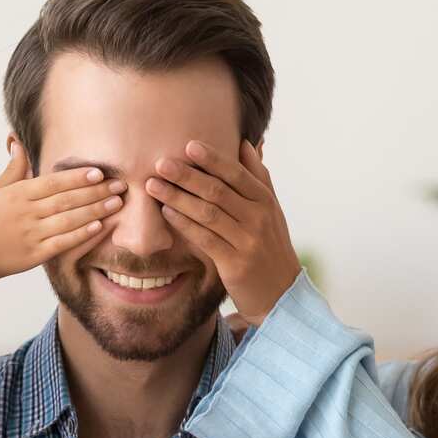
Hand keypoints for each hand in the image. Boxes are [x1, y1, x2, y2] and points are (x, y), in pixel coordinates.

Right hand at [0, 146, 123, 286]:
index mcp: (17, 195)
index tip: (99, 172)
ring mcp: (31, 234)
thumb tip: (17, 142)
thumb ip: (13, 170)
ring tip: (117, 203)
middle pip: (66, 199)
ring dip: (95, 210)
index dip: (77, 177)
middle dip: (95, 192)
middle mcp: (26, 213)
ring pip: (69, 220)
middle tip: (120, 185)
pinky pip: (63, 243)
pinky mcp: (34, 255)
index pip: (52, 182)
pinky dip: (82, 234)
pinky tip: (99, 226)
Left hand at [147, 139, 300, 324]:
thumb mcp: (272, 210)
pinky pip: (205, 239)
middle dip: (187, 175)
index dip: (212, 159)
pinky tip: (167, 212)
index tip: (188, 145)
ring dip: (178, 197)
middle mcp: (259, 218)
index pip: (236, 174)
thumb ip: (258, 177)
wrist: (283, 294)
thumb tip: (245, 144)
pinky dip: (185, 224)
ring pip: (208, 213)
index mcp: (266, 201)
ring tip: (154, 186)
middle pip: (218, 191)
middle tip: (160, 163)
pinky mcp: (235, 264)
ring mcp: (248, 242)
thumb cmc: (271, 247)